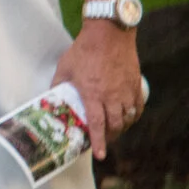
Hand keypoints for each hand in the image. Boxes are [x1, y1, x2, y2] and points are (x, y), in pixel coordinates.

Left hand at [55, 22, 145, 160]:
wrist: (109, 34)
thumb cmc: (83, 50)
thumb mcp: (64, 68)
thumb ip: (58, 85)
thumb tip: (51, 98)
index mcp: (92, 94)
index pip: (97, 125)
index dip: (98, 142)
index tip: (100, 155)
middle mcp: (112, 96)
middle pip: (115, 126)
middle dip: (110, 137)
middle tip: (104, 141)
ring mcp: (126, 91)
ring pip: (128, 118)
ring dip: (121, 127)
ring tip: (114, 130)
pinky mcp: (135, 84)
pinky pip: (138, 106)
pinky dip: (134, 115)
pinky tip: (128, 117)